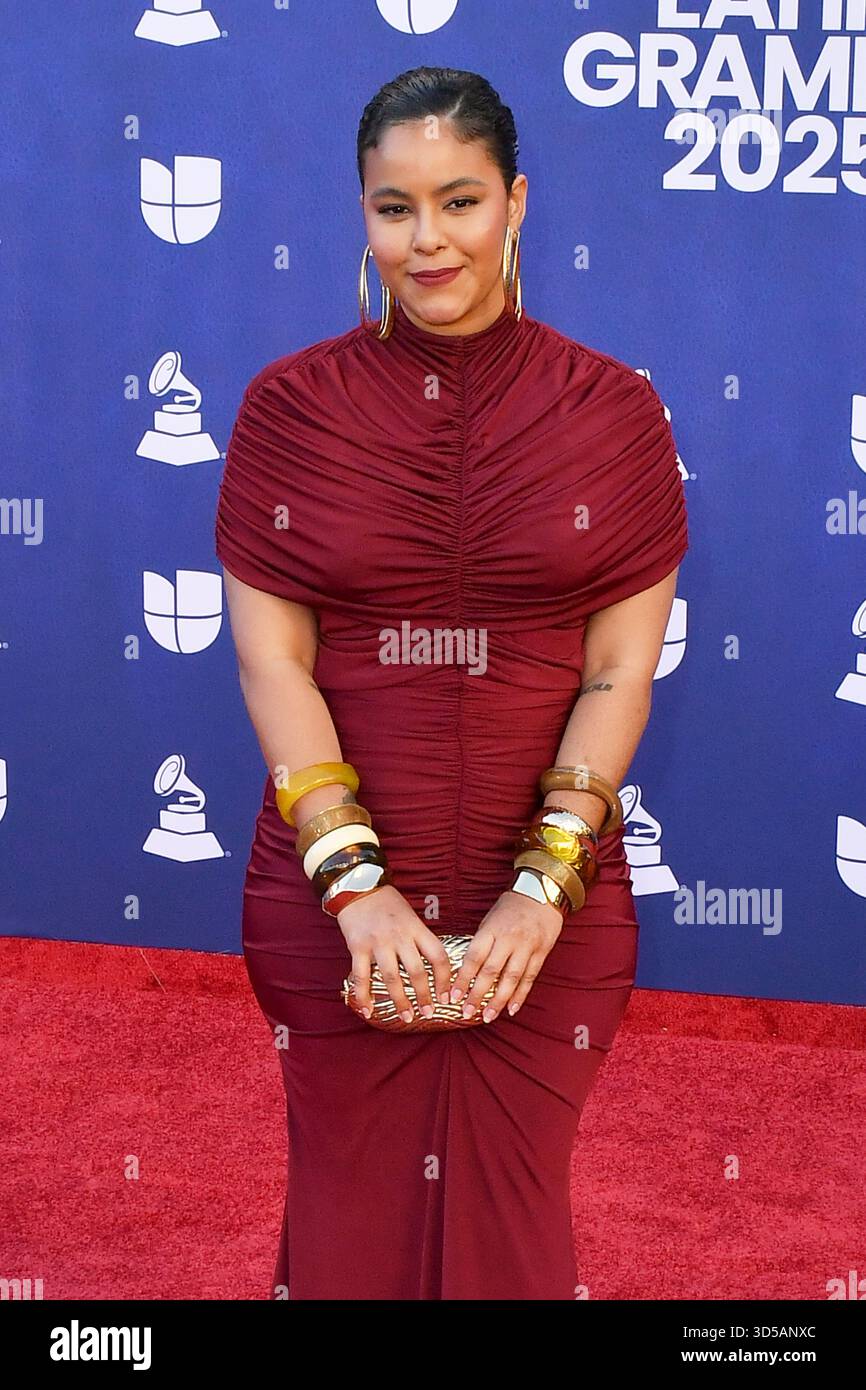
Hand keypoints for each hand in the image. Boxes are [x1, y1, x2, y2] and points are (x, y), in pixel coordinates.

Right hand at [336, 885, 451, 1023]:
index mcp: (416, 928)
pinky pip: (361, 977)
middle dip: (424, 996)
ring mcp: (378, 942)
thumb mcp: (410, 915)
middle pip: (417, 972)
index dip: (445, 979)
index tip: (446, 996)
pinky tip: (368, 1010)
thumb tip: (433, 964)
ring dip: (400, 1001)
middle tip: (428, 1013)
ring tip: (406, 1017)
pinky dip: (364, 996)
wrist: (357, 885)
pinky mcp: (357, 946)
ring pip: (392, 978)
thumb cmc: (386, 902)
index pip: (438, 956)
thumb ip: (419, 938)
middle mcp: (400, 937)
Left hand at [449, 890, 564, 1022]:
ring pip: (511, 978)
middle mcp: (509, 939)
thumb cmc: (511, 906)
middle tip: (466, 1012)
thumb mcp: (490, 919)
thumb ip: (482, 943)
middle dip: (477, 995)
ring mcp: (527, 947)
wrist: (543, 892)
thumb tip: (468, 969)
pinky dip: (520, 995)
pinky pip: (530, 977)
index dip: (463, 979)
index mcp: (492, 929)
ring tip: (488, 1016)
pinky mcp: (542, 953)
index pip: (474, 958)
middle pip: (491, 971)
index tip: (453, 996)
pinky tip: (511, 1009)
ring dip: (498, 1001)